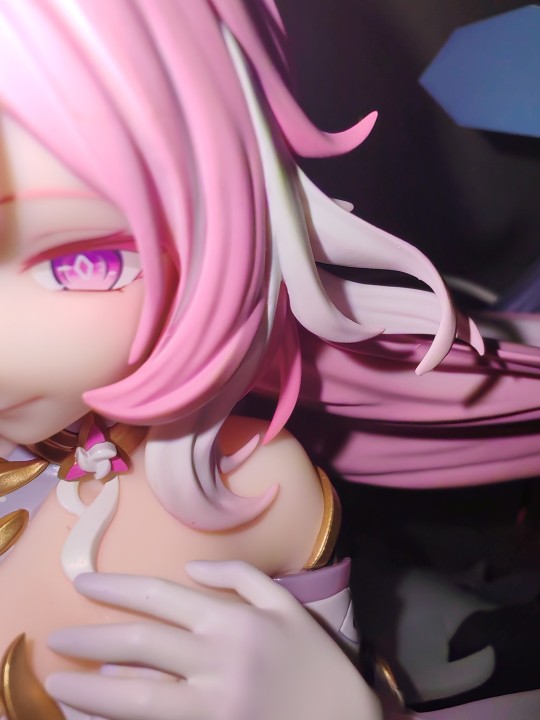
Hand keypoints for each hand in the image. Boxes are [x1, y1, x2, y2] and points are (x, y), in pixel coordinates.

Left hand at [46, 561, 381, 719]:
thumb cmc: (316, 661)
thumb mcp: (287, 606)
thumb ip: (241, 577)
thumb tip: (192, 569)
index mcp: (233, 620)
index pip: (160, 597)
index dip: (116, 588)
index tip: (82, 584)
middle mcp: (216, 660)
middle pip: (140, 643)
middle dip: (91, 636)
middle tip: (56, 636)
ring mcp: (212, 705)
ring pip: (136, 695)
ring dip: (90, 689)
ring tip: (58, 685)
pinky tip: (94, 717)